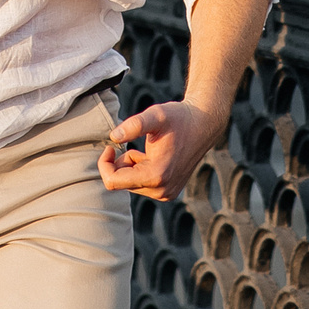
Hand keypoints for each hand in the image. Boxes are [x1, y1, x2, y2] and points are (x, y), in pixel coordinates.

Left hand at [97, 100, 226, 202]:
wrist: (203, 124)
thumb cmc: (178, 118)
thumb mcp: (155, 115)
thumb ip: (133, 125)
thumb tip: (113, 137)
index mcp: (156, 175)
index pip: (113, 182)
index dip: (105, 164)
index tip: (109, 147)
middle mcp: (161, 190)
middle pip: (120, 183)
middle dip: (121, 163)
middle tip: (133, 144)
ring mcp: (165, 193)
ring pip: (130, 184)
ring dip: (131, 166)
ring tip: (148, 150)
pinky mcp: (168, 192)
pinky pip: (141, 184)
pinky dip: (140, 170)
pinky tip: (154, 157)